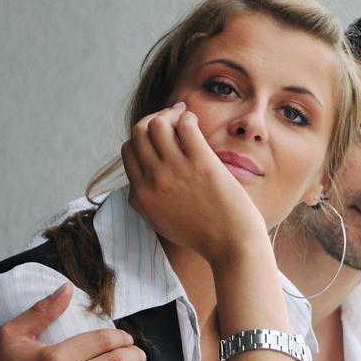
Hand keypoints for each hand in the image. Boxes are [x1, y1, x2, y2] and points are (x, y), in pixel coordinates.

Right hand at [122, 102, 268, 264]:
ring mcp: (175, 171)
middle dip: (153, 118)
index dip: (142, 138)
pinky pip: (185, 126)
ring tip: (184, 115)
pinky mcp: (200, 164)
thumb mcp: (163, 222)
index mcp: (141, 196)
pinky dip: (187, 117)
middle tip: (171, 116)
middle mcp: (152, 181)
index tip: (158, 134)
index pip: (128, 151)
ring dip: (169, 114)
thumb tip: (147, 174)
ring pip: (157, 124)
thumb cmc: (205, 235)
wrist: (232, 246)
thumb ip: (149, 199)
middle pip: (138, 133)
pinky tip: (195, 122)